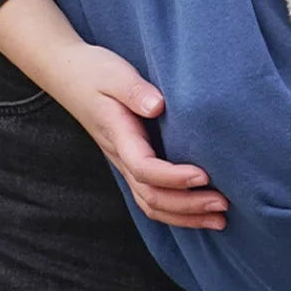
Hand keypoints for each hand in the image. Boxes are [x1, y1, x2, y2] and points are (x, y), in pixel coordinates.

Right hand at [0, 0, 227, 231]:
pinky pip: (150, 195)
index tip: (204, 175)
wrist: (67, 73)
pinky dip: (175, 210)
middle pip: (151, 197)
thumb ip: (135, 90)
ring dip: (184, 216)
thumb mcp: (114, 73)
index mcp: (118, 135)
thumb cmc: (94, 70)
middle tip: (223, 205)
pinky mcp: (130, 160)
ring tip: (219, 220)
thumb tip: (158, 106)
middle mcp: (120, 156)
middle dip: (188, 206)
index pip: (144, 168)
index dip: (174, 177)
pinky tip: (198, 212)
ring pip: (150, 204)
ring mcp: (124, 162)